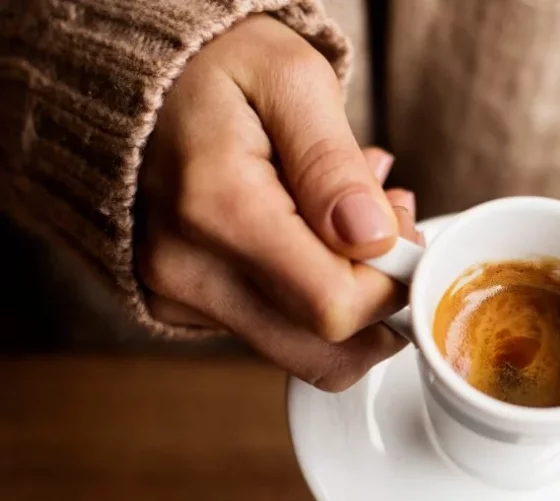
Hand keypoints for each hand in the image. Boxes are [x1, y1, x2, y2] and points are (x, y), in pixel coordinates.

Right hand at [137, 16, 420, 390]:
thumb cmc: (217, 67)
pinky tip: (312, 233)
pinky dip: (310, 294)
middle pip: (323, 353)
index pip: (335, 307)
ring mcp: (177, 296)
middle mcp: (187, 269)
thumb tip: (372, 239)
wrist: (135, 76)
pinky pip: (273, 332)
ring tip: (351, 220)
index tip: (403, 231)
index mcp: (217, 208)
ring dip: (349, 299)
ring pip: (303, 350)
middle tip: (387, 229)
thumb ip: (334, 165)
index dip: (392, 284)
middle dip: (380, 303)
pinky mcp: (180, 307)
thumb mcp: (291, 79)